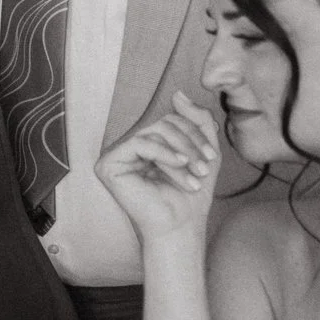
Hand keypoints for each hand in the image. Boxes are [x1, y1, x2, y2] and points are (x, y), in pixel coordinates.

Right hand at [98, 93, 223, 243]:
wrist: (180, 226)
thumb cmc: (190, 196)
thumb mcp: (203, 151)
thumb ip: (196, 120)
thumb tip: (178, 93)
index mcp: (148, 144)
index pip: (169, 120)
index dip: (194, 133)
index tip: (211, 157)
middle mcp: (129, 147)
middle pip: (163, 123)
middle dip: (190, 143)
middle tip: (204, 167)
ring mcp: (116, 155)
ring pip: (153, 132)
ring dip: (182, 152)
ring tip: (195, 174)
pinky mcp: (108, 165)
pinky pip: (139, 143)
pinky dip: (164, 155)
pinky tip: (179, 168)